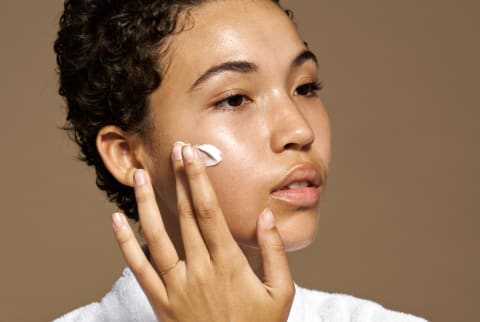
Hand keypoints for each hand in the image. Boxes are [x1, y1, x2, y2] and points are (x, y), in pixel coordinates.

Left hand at [111, 143, 294, 320]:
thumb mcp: (280, 293)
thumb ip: (273, 252)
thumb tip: (264, 216)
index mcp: (229, 264)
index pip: (210, 212)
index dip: (200, 180)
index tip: (192, 155)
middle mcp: (200, 270)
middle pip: (185, 216)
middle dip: (180, 179)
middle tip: (174, 149)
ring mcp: (177, 287)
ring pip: (157, 237)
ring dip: (147, 203)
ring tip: (141, 176)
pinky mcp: (162, 302)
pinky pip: (140, 269)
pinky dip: (126, 244)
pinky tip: (117, 221)